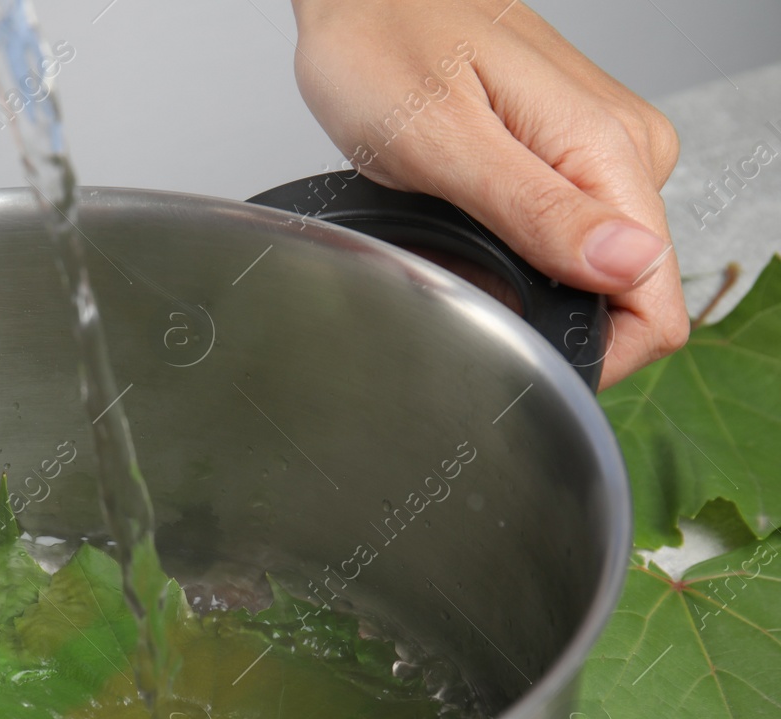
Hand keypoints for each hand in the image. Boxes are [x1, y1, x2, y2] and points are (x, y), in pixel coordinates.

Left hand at [288, 0, 687, 387]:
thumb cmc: (384, 45)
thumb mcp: (443, 142)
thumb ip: (537, 211)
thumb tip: (628, 265)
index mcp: (606, 150)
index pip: (657, 302)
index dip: (595, 350)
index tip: (519, 345)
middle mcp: (623, 148)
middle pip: (626, 291)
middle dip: (545, 310)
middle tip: (458, 269)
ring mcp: (600, 148)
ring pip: (592, 265)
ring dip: (523, 278)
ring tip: (451, 230)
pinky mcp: (570, 149)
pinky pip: (565, 229)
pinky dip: (512, 244)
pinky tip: (463, 214)